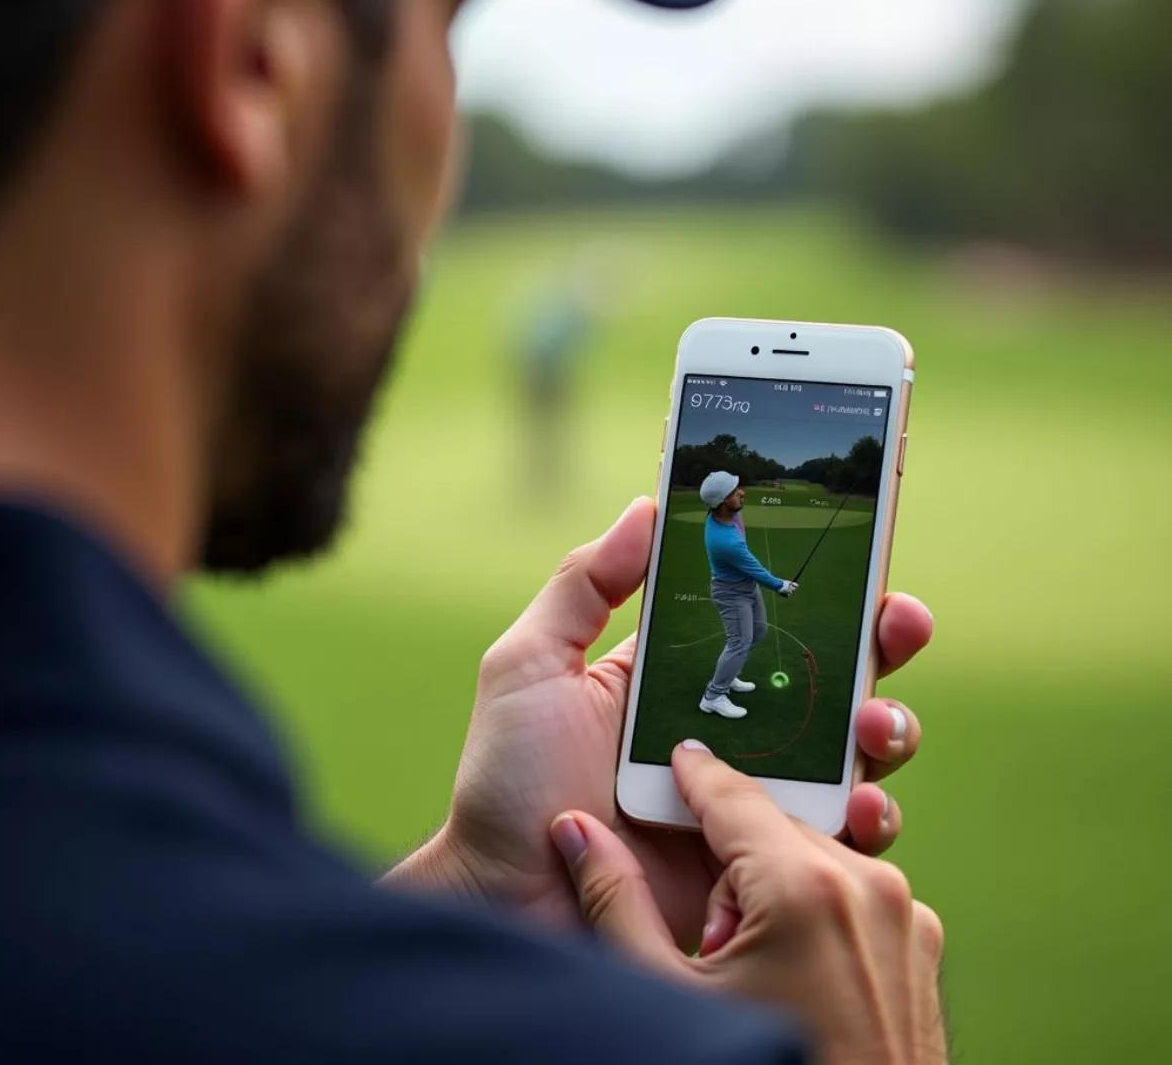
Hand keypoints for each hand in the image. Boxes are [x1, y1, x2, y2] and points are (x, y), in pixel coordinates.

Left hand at [387, 498, 933, 945]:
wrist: (507, 902)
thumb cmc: (509, 781)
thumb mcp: (532, 666)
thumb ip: (584, 585)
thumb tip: (645, 506)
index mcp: (678, 680)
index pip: (764, 622)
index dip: (819, 593)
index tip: (867, 558)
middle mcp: (727, 734)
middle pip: (826, 680)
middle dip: (878, 648)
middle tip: (899, 623)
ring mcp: (750, 802)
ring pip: (850, 756)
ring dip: (886, 726)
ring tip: (876, 723)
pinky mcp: (762, 870)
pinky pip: (837, 842)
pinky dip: (870, 818)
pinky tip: (864, 805)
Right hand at [552, 745, 946, 1062]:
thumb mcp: (664, 993)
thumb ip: (614, 900)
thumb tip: (574, 831)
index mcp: (803, 888)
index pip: (732, 795)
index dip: (694, 772)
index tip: (674, 754)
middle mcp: (866, 886)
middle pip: (773, 827)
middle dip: (732, 864)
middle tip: (712, 941)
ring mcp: (903, 916)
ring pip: (814, 857)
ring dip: (776, 888)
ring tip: (758, 970)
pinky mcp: (920, 944)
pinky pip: (853, 892)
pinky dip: (817, 911)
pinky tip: (798, 976)